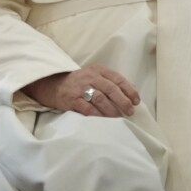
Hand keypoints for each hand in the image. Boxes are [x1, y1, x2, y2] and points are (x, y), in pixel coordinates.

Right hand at [22, 64, 140, 116]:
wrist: (53, 85)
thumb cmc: (79, 83)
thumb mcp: (94, 76)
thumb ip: (110, 82)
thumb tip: (131, 92)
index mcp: (98, 70)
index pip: (118, 79)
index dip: (129, 90)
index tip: (136, 101)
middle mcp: (90, 77)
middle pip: (111, 89)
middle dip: (123, 101)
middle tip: (130, 111)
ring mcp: (81, 88)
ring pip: (101, 99)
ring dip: (112, 110)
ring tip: (118, 118)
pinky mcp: (72, 99)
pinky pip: (88, 109)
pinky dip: (98, 115)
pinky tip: (104, 121)